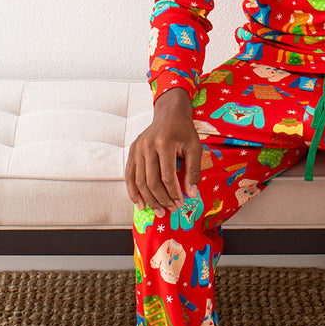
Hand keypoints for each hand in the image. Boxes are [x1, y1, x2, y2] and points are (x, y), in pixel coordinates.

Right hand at [125, 88, 202, 216]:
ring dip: (149, 199)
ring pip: (139, 181)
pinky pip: (129, 175)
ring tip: (159, 211)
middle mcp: (147, 146)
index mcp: (164, 143)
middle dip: (162, 199)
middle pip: (151, 181)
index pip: (167, 176)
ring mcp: (137, 148)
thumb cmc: (184, 132)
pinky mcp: (132, 151)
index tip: (181, 203)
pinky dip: (133, 192)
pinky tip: (140, 204)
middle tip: (171, 210)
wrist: (169, 114)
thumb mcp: (195, 148)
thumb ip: (193, 170)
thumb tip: (191, 194)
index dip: (173, 193)